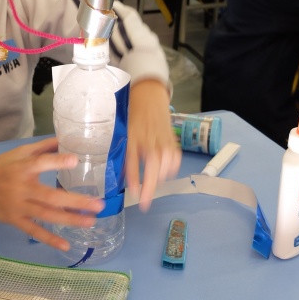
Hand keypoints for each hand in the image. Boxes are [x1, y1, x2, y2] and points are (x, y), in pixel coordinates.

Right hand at [0, 138, 102, 250]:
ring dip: (70, 219)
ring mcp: (17, 206)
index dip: (57, 161)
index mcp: (21, 167)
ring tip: (90, 222)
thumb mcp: (19, 152)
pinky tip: (66, 245)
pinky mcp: (14, 220)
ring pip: (46, 215)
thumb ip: (42, 148)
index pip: (41, 163)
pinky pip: (33, 231)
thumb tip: (65, 140)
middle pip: (50, 196)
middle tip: (98, 204)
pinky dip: (49, 239)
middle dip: (76, 201)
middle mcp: (20, 188)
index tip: (75, 159)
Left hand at [124, 80, 180, 211]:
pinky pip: (174, 159)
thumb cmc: (134, 114)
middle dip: (149, 188)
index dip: (133, 179)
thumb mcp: (125, 132)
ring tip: (152, 186)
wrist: (150, 95)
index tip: (133, 194)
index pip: (133, 162)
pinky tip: (164, 173)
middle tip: (145, 204)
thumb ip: (126, 152)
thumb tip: (124, 174)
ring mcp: (163, 140)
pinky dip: (170, 169)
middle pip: (152, 168)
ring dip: (159, 179)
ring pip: (165, 166)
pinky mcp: (172, 140)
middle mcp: (149, 140)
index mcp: (134, 137)